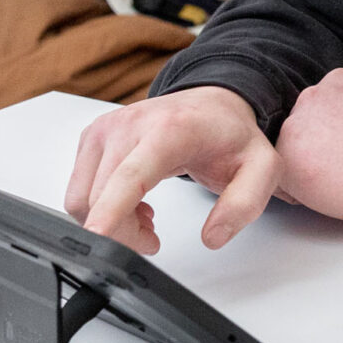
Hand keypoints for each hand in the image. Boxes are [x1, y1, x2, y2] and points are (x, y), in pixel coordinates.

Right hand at [65, 85, 279, 255]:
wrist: (213, 105)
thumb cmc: (232, 136)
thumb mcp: (262, 169)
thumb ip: (245, 204)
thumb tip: (213, 236)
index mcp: (170, 130)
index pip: (131, 174)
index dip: (111, 209)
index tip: (97, 236)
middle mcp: (130, 125)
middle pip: (102, 198)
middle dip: (123, 234)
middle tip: (153, 237)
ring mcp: (106, 129)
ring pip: (84, 199)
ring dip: (110, 221)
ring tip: (146, 216)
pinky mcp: (92, 137)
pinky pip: (80, 189)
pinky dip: (101, 206)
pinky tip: (133, 199)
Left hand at [272, 67, 342, 222]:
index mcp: (337, 81)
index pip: (325, 103)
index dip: (337, 128)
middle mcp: (311, 96)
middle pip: (306, 122)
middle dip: (320, 141)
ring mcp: (294, 125)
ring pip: (292, 147)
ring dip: (307, 162)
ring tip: (336, 177)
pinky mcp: (284, 155)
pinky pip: (283, 173)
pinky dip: (298, 184)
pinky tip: (324, 189)